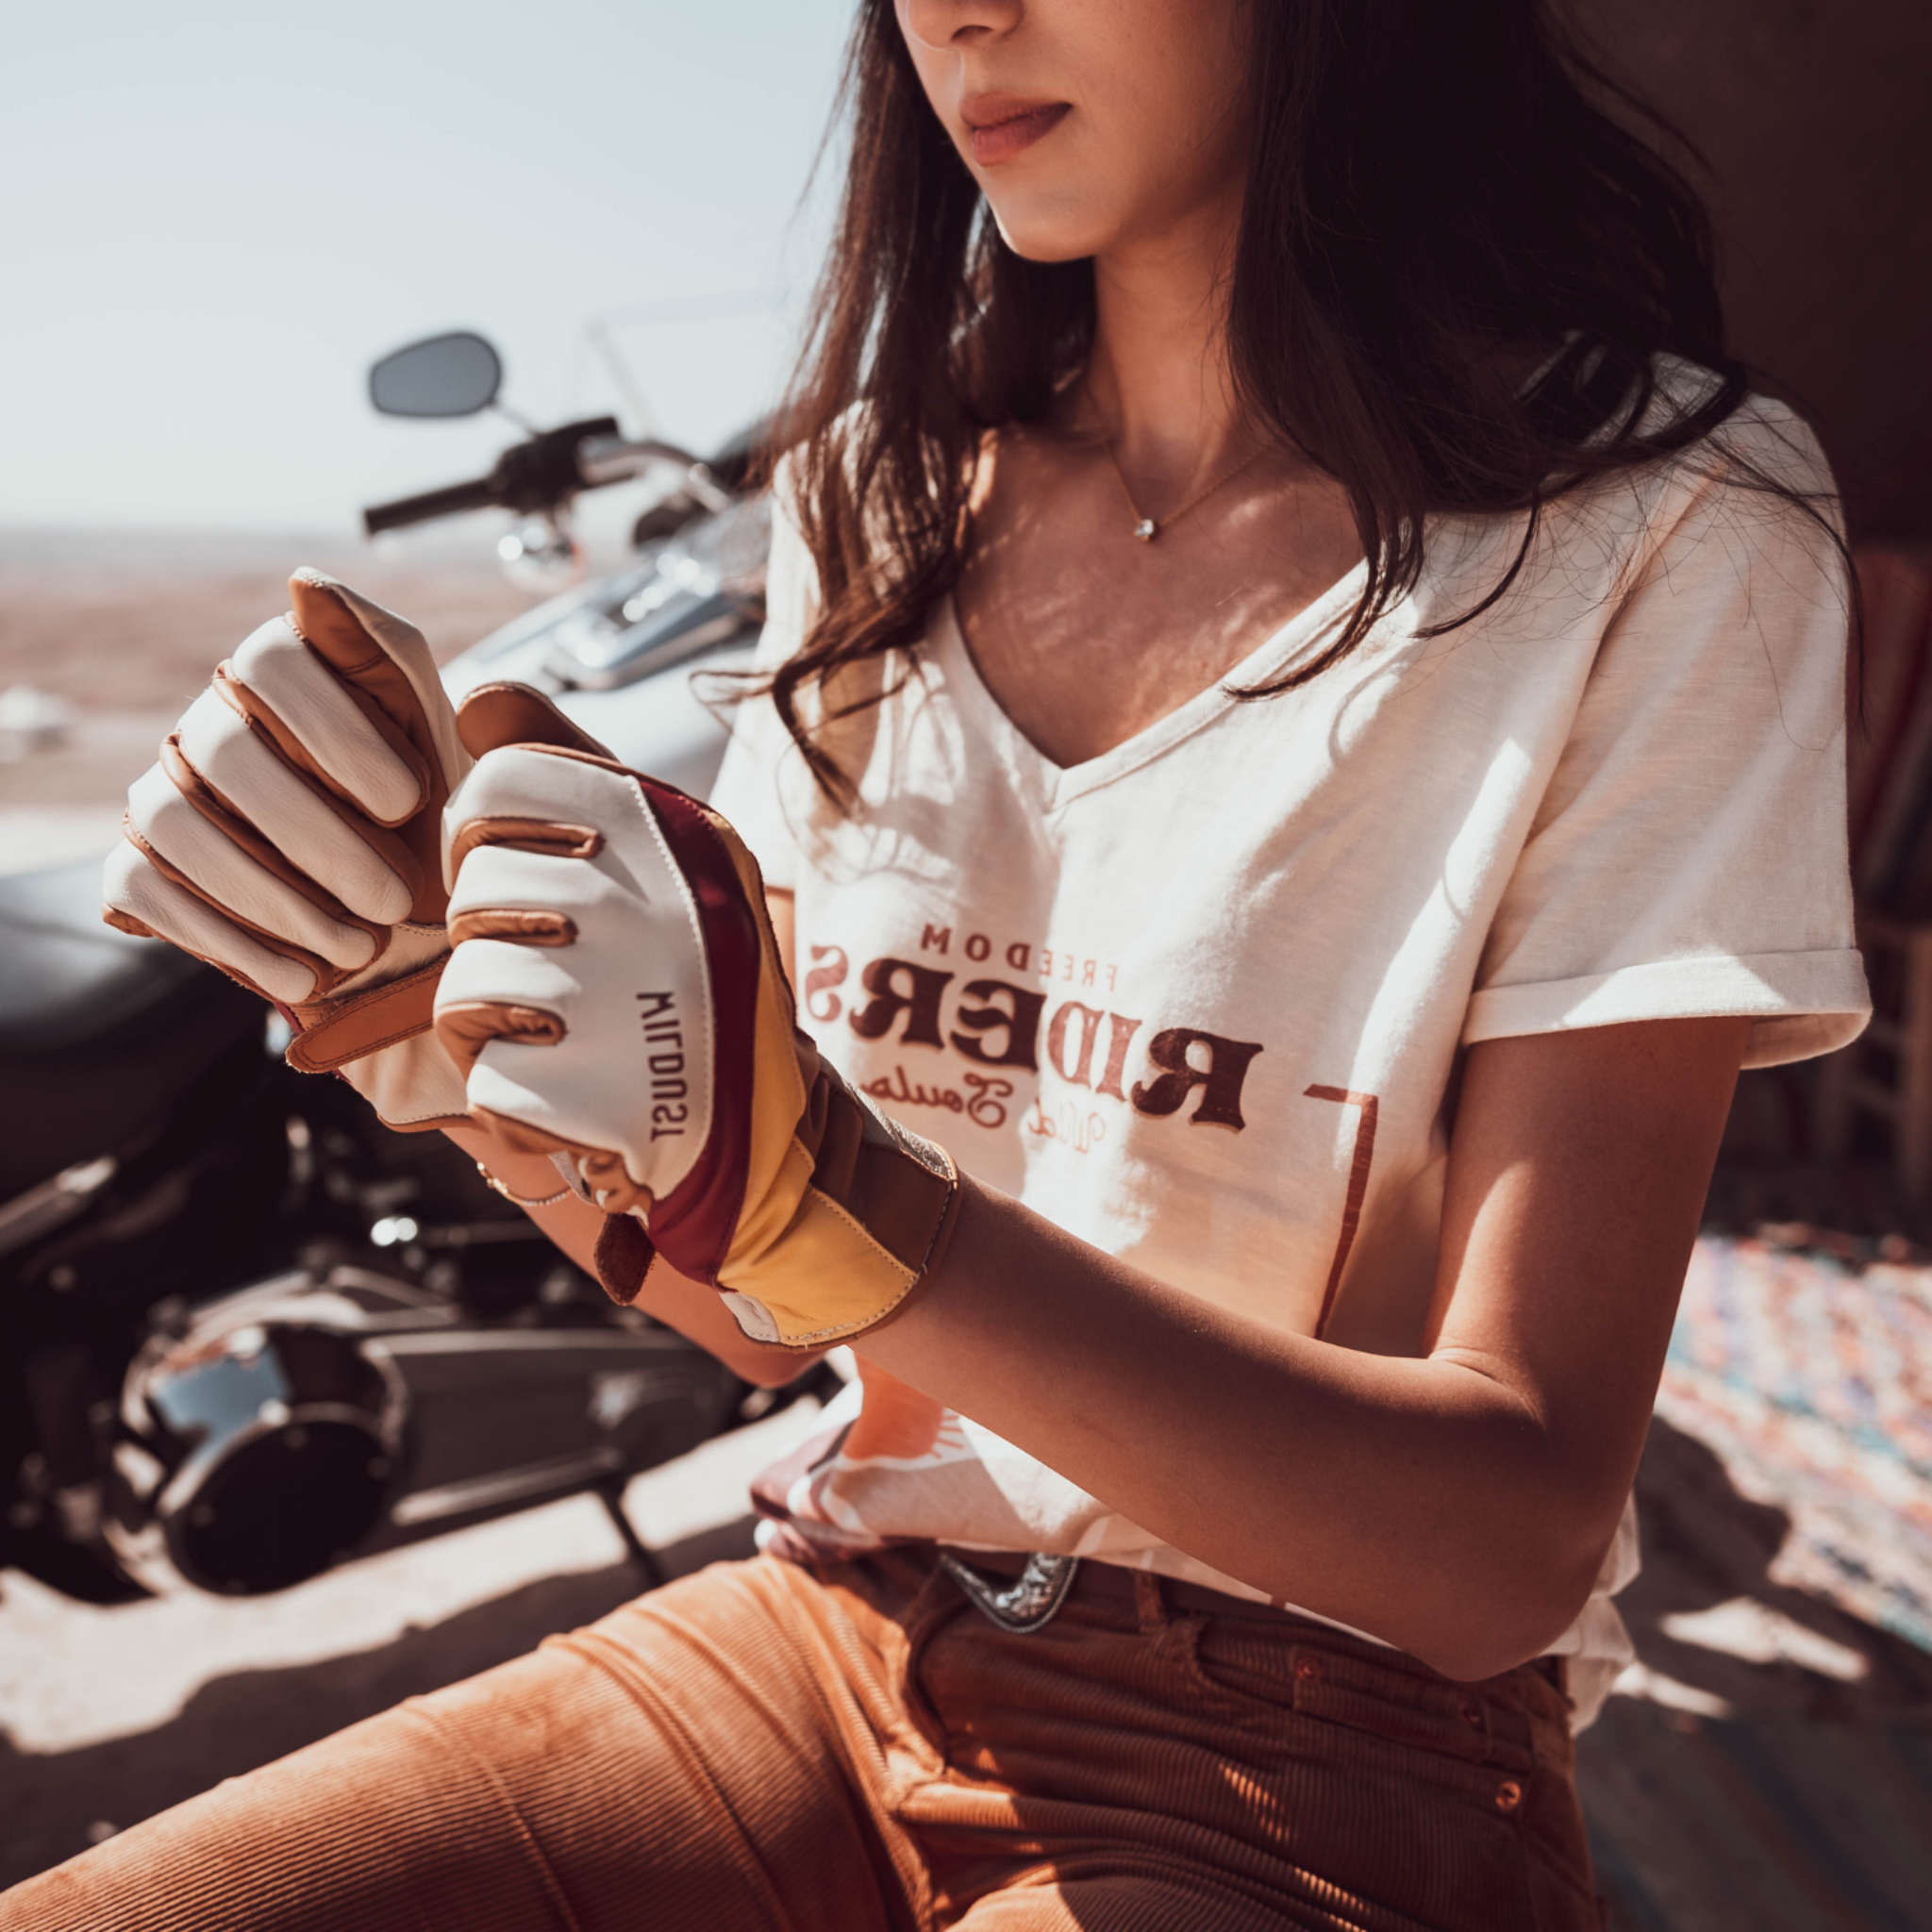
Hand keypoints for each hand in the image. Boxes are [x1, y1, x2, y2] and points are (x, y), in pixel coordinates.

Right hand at [102, 570, 472, 1127]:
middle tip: (395, 901)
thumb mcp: (446, 742)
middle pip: (226, 753)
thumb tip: (307, 585)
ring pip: (183, 827)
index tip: (406, 800)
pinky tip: (305, 977)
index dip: (335, 730)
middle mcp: (214, 721)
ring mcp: (168, 792)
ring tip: (360, 948)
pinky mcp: (141, 866)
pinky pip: (150, 891)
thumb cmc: (435, 824)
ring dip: (278, 899)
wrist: (415, 934)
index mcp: (287, 675)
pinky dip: (235, 942)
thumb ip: (395, 659)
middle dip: (318, 838)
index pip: (270, 658)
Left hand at [433, 742, 959, 1346]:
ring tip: (571, 1037)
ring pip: (465, 995)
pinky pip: (488, 1087)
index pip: (492, 790)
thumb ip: (570, 768)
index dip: (485, 840)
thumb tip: (478, 698)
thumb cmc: (702, 972)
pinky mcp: (607, 1098)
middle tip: (568, 975)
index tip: (532, 879)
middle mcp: (654, 901)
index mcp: (665, 827)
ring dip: (499, 1031)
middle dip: (496, 944)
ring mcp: (631, 1001)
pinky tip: (578, 1097)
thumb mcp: (665, 846)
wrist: (774, 1122)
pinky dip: (522, 1107)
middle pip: (472, 895)